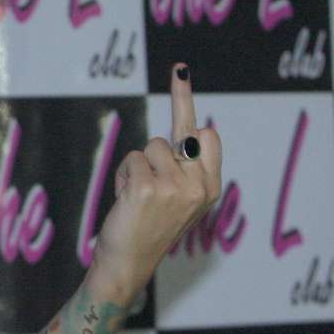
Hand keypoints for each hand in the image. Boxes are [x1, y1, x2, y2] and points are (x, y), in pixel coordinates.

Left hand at [89, 63, 223, 305]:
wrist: (128, 263)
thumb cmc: (148, 228)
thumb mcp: (179, 199)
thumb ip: (186, 167)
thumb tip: (194, 128)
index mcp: (211, 188)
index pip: (207, 135)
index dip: (188, 102)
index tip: (181, 70)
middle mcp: (198, 186)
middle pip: (176, 136)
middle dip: (163, 134)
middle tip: (172, 92)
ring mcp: (174, 187)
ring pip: (149, 148)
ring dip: (135, 168)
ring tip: (135, 199)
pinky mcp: (147, 188)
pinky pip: (131, 160)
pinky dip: (123, 176)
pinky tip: (125, 201)